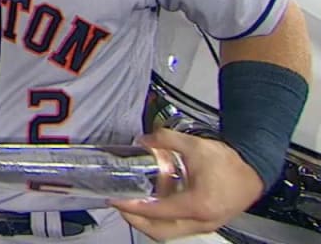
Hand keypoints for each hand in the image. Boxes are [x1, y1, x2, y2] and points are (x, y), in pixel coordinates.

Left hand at [110, 128, 265, 240]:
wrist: (254, 170)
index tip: (117, 200)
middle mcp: (201, 220)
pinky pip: (178, 227)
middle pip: (159, 232)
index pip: (156, 212)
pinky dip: (163, 217)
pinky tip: (156, 200)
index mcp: (197, 204)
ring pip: (168, 232)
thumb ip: (166, 139)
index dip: (133, 207)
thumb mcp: (194, 146)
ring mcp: (204, 225)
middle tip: (121, 206)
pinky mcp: (205, 223)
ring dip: (149, 220)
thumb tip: (145, 139)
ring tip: (135, 202)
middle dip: (135, 221)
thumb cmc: (230, 163)